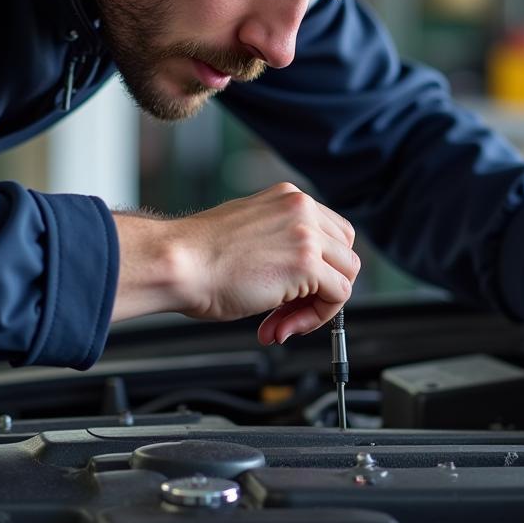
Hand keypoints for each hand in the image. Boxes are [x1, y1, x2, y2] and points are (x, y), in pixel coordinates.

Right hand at [112, 183, 358, 343]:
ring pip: (346, 276)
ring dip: (316, 308)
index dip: (319, 268)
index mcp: (288, 197)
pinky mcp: (306, 263)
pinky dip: (315, 318)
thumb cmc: (198, 256)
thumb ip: (280, 242)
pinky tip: (280, 325)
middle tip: (288, 311)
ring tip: (281, 322)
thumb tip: (301, 273)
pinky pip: (337, 297)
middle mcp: (302, 209)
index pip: (331, 233)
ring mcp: (307, 234)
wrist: (177, 263)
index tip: (294, 291)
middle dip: (321, 289)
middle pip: (344, 254)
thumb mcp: (251, 234)